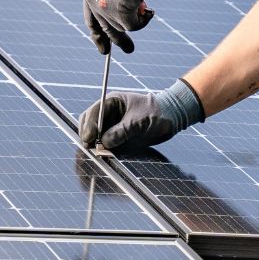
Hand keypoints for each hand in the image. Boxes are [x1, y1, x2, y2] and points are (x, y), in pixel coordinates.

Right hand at [79, 80, 203, 151]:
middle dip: (87, 136)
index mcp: (111, 102)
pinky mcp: (116, 137)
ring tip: (94, 155)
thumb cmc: (156, 113)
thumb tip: (104, 143)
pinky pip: (104, 145)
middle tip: (89, 149)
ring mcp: (111, 126)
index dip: (89, 126)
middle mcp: (108, 114)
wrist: (170, 119)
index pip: (93, 113)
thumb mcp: (139, 121)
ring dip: (93, 145)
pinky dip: (101, 151)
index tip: (88, 139)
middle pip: (89, 124)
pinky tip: (102, 157)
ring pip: (94, 136)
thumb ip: (121, 131)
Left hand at [82, 0, 154, 53]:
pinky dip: (144, 20)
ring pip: (123, 27)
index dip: (98, 36)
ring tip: (147, 12)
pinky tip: (150, 11)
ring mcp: (106, 10)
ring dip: (137, 21)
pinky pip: (135, 26)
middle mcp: (94, 3)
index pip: (91, 21)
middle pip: (106, 29)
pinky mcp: (121, 13)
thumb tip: (131, 16)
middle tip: (129, 50)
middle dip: (119, 41)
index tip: (104, 49)